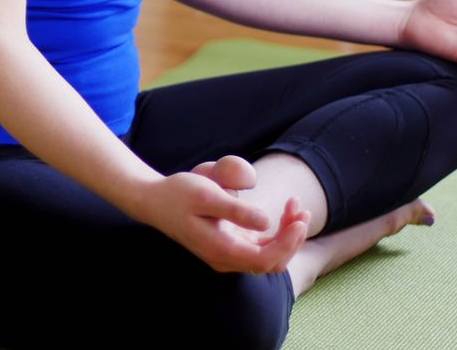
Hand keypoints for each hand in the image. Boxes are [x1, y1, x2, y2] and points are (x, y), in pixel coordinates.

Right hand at [190, 155, 310, 254]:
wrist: (155, 201)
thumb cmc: (179, 193)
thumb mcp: (207, 194)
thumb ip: (236, 210)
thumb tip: (266, 222)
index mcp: (220, 249)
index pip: (264, 259)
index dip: (287, 244)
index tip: (299, 221)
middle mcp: (226, 259)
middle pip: (271, 262)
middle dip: (292, 238)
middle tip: (300, 207)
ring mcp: (229, 255)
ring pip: (269, 256)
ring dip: (287, 235)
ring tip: (296, 206)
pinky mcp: (232, 246)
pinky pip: (262, 248)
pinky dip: (278, 233)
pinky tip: (286, 213)